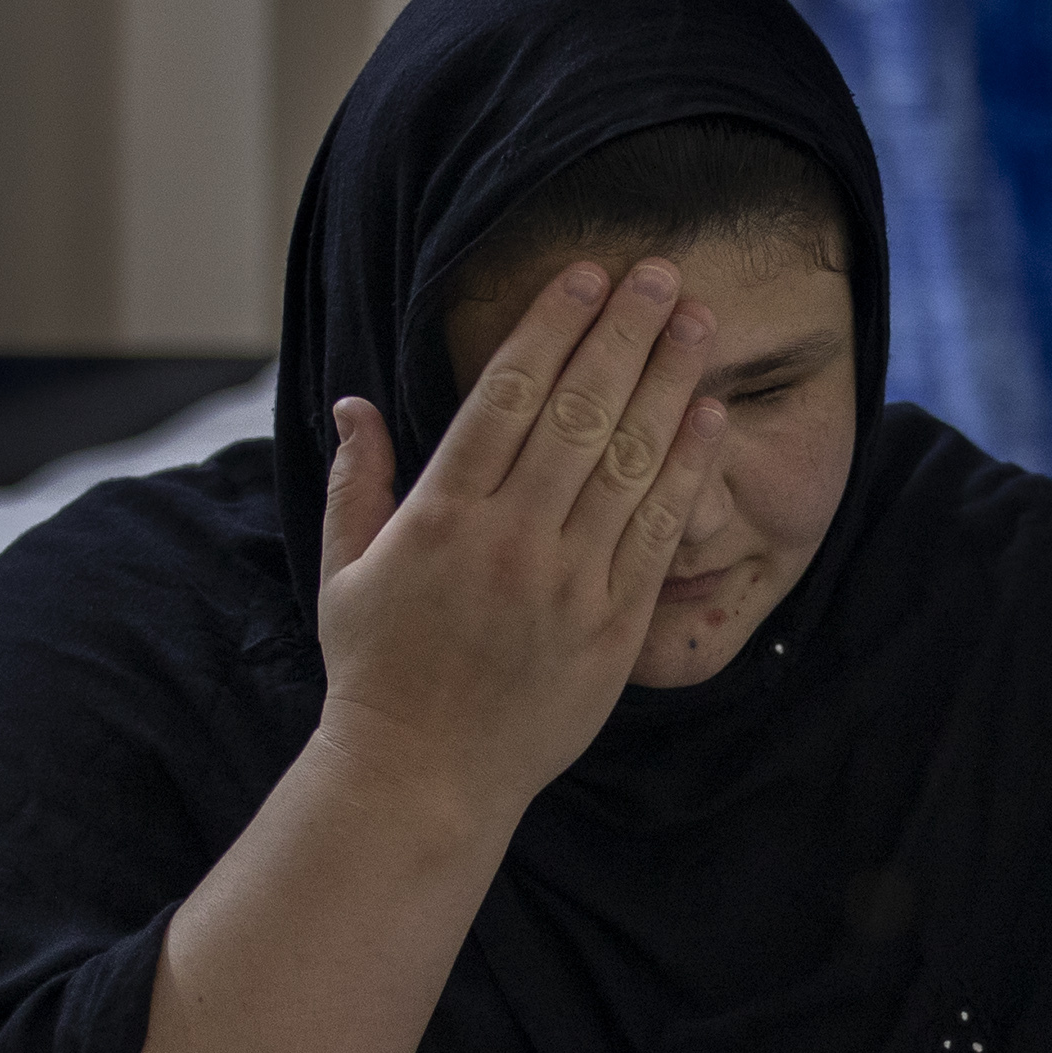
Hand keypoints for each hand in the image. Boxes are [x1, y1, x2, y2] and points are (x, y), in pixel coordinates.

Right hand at [312, 261, 726, 829]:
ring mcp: (567, 585)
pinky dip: (688, 468)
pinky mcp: (611, 629)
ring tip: (696, 321)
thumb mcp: (342, 571)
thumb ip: (356, 481)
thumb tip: (353, 402)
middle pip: (577, 412)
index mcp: (440, 518)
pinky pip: (657, 532)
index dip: (549, 328)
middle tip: (658, 272)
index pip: (504, 398)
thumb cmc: (376, 673)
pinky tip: (709, 415)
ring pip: (628, 461)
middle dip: (622, 333)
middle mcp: (509, 542)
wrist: (424, 780)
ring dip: (667, 382)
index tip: (583, 276)